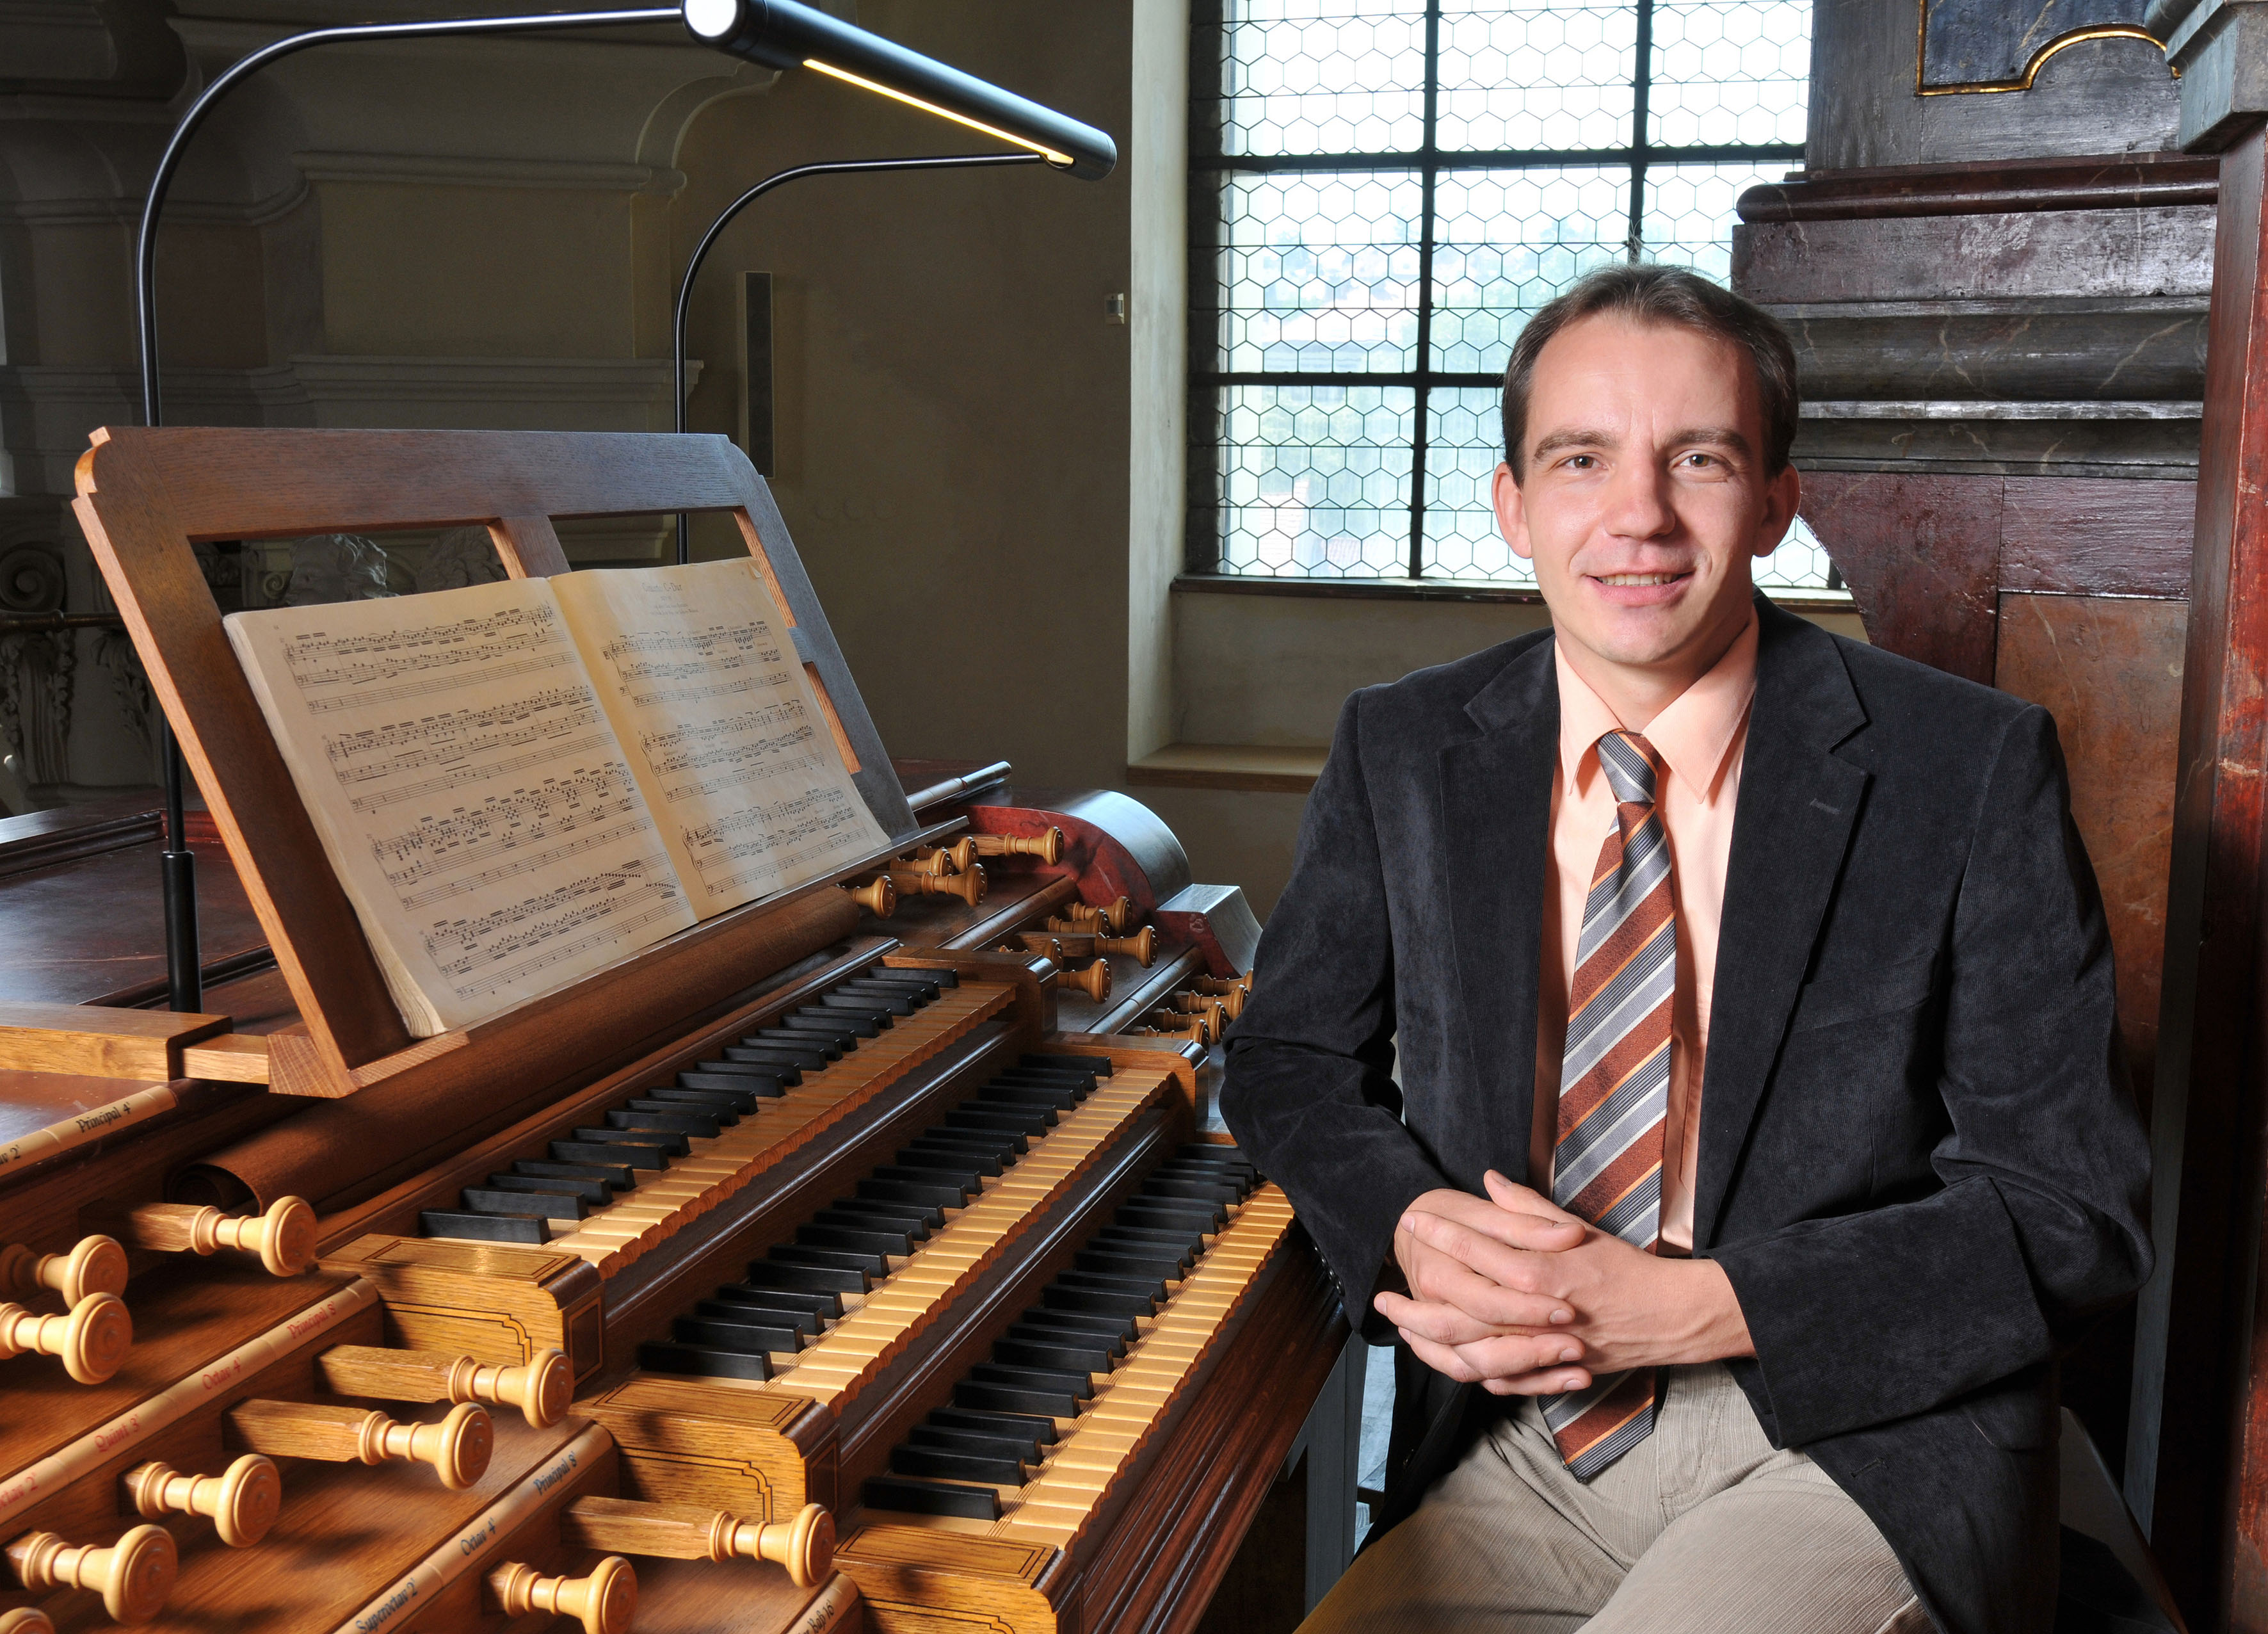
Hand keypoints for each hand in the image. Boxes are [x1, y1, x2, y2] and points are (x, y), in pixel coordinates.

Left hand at [1378, 1172, 1753, 1395]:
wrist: (1669, 1316)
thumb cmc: (1624, 1268)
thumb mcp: (1577, 1229)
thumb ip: (1527, 1209)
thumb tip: (1488, 1181)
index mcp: (1542, 1270)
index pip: (1477, 1249)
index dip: (1441, 1234)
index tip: (1412, 1221)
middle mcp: (1537, 1313)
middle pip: (1460, 1310)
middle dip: (1417, 1300)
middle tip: (1383, 1295)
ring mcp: (1542, 1349)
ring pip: (1471, 1353)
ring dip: (1431, 1341)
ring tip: (1402, 1329)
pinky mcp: (1550, 1373)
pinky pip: (1499, 1379)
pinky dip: (1467, 1371)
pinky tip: (1443, 1358)